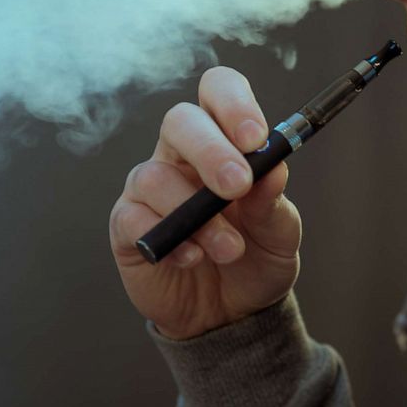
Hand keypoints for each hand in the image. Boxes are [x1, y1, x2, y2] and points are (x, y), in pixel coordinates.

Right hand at [109, 66, 301, 339]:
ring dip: (198, 216)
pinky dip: (171, 241)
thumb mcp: (279, 233)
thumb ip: (274, 202)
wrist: (230, 315)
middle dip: (210, 150)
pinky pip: (135, 219)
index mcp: (223, 139)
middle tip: (238, 186)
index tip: (256, 137)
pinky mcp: (127, 226)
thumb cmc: (255, 258)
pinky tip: (194, 258)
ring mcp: (149, 189)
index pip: (217, 91)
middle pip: (180, 120)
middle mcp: (181, 155)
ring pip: (155, 176)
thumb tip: (273, 169)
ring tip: (229, 250)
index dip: (233, 103)